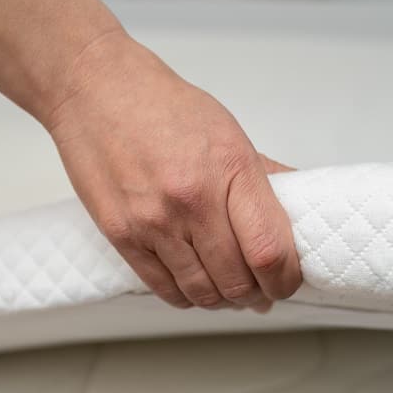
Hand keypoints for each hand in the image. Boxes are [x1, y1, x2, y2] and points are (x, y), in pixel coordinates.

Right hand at [44, 33, 300, 310]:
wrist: (95, 91)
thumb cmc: (163, 107)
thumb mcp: (228, 133)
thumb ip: (263, 179)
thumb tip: (297, 212)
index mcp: (230, 169)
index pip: (269, 250)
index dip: (285, 280)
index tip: (286, 281)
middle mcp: (193, 199)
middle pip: (237, 281)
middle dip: (257, 296)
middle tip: (262, 293)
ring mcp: (154, 222)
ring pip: (202, 292)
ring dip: (223, 302)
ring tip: (231, 294)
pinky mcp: (122, 236)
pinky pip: (163, 288)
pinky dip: (187, 297)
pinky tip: (197, 289)